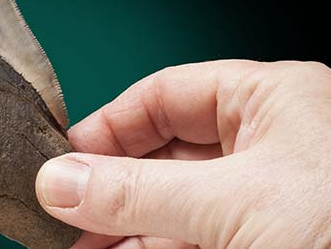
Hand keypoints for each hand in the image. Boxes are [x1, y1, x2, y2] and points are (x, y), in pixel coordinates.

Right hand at [36, 60, 330, 248]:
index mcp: (272, 101)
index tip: (63, 163)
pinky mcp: (267, 242)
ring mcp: (269, 200)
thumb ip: (137, 194)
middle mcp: (270, 145)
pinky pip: (194, 239)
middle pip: (164, 152)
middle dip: (112, 186)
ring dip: (124, 227)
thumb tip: (58, 183)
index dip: (108, 126)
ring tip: (78, 246)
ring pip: (175, 204)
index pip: (165, 96)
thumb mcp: (231, 208)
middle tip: (62, 214)